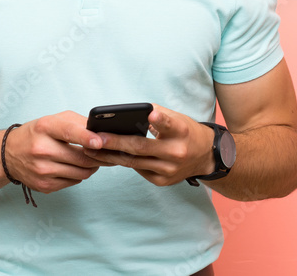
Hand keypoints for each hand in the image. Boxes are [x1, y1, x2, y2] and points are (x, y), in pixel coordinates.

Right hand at [4, 111, 106, 192]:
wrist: (8, 154)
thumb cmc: (36, 134)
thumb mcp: (53, 120)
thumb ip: (78, 123)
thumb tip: (101, 133)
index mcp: (45, 128)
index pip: (69, 132)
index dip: (86, 137)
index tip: (99, 142)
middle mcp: (42, 149)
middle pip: (82, 158)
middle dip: (99, 156)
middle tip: (106, 152)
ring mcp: (42, 170)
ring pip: (82, 172)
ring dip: (91, 166)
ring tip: (90, 159)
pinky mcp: (44, 185)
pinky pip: (74, 182)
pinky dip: (79, 174)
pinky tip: (74, 167)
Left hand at [82, 104, 215, 185]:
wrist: (205, 156)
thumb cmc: (185, 131)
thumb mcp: (176, 118)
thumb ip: (153, 114)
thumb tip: (124, 116)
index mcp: (181, 132)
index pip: (170, 124)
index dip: (160, 120)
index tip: (151, 114)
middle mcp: (176, 152)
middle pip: (141, 147)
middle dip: (116, 143)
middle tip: (96, 139)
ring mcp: (169, 170)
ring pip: (134, 162)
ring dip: (110, 156)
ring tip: (91, 149)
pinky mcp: (163, 181)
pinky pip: (138, 170)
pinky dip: (122, 162)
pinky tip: (106, 157)